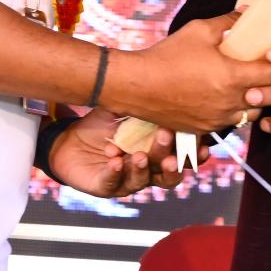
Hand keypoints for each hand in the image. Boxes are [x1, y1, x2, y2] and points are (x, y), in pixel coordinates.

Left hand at [48, 110, 199, 197]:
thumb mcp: (124, 108)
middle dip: (170, 158)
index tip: (202, 146)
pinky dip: (116, 172)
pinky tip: (116, 160)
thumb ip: (144, 103)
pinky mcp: (106, 186)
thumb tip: (165, 84)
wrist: (68, 139)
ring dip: (143, 167)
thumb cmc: (102, 125)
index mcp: (158, 152)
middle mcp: (148, 170)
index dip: (194, 154)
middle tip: (166, 139)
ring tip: (139, 155)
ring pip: (143, 180)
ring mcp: (128, 181)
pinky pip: (114, 182)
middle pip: (167, 172)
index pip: (183, 156)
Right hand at [104, 11, 270, 133]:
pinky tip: (238, 98)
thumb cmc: (167, 55)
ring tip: (270, 87)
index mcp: (232, 77)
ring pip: (253, 112)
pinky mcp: (207, 130)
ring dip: (263, 100)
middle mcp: (230, 103)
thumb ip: (228, 22)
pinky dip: (239, 109)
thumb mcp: (199, 31)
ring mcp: (219, 119)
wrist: (136, 87)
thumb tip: (250, 12)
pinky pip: (233, 120)